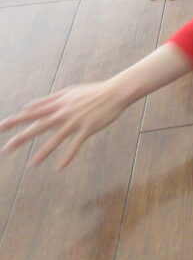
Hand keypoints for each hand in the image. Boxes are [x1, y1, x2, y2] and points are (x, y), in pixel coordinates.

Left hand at [0, 81, 128, 168]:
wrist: (115, 92)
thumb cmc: (92, 92)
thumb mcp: (68, 92)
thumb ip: (48, 99)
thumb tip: (27, 105)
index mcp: (58, 104)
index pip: (31, 113)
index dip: (15, 120)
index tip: (0, 127)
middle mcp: (63, 112)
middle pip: (37, 127)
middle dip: (20, 138)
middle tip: (5, 149)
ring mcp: (75, 121)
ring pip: (55, 138)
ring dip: (43, 152)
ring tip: (32, 165)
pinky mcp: (87, 128)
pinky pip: (75, 144)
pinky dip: (68, 156)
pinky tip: (60, 167)